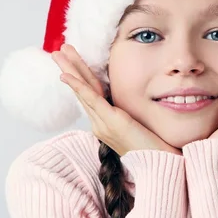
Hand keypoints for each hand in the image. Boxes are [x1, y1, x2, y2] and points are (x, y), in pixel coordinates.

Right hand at [52, 44, 180, 156]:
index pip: (89, 94)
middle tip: (57, 51)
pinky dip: (78, 86)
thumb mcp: (138, 126)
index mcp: (105, 123)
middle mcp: (99, 123)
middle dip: (69, 68)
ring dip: (70, 70)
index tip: (72, 61)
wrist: (160, 166)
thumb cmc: (153, 148)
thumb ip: (129, 114)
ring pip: (83, 91)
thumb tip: (130, 102)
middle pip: (81, 90)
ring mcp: (103, 123)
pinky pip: (91, 100)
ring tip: (59, 53)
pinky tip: (67, 76)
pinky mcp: (112, 122)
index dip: (80, 76)